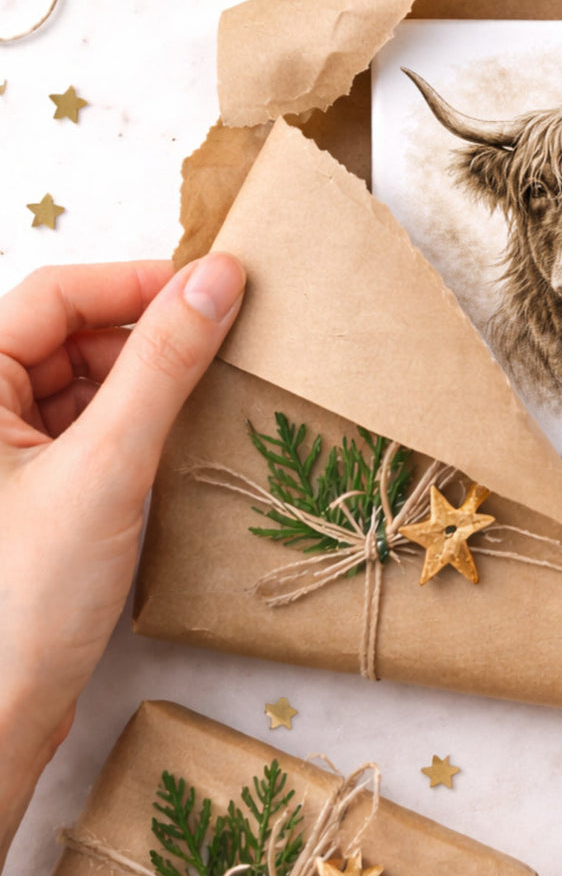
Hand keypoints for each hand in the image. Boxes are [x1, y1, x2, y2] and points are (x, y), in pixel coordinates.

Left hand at [0, 256, 244, 868]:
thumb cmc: (23, 597)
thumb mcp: (107, 464)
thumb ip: (163, 364)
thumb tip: (218, 278)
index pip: (55, 295)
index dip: (136, 282)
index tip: (216, 287)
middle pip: (70, 334)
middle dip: (147, 332)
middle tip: (226, 338)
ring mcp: (6, 454)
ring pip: (85, 381)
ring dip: (148, 378)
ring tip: (211, 388)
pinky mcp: (34, 490)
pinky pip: (92, 426)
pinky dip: (139, 421)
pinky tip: (181, 436)